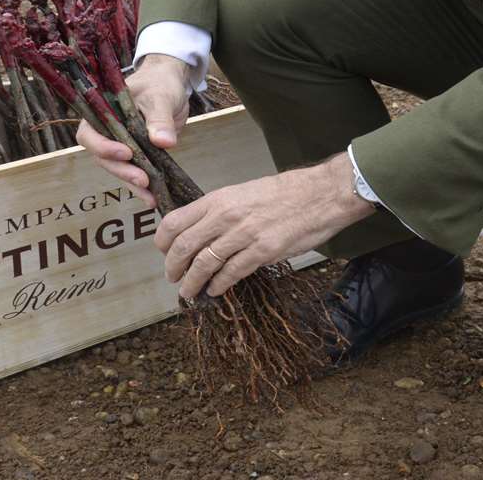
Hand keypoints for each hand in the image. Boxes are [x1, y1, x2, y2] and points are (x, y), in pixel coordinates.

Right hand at [73, 53, 190, 204]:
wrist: (171, 85)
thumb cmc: (160, 84)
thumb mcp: (161, 97)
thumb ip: (160, 119)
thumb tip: (164, 142)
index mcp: (103, 112)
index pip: (89, 133)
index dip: (102, 147)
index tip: (126, 153)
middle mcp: (107, 131)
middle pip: (103, 157)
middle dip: (121, 170)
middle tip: (142, 179)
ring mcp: (120, 144)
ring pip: (118, 168)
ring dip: (132, 183)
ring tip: (150, 196)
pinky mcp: (136, 155)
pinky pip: (134, 172)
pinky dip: (143, 186)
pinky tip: (153, 197)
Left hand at [155, 153, 375, 299]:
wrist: (320, 194)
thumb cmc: (283, 193)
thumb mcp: (242, 193)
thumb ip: (219, 211)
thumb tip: (198, 232)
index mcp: (218, 199)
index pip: (175, 222)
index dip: (163, 243)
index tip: (163, 253)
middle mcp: (226, 216)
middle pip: (184, 247)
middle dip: (173, 267)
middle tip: (172, 278)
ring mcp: (244, 234)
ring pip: (204, 264)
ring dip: (192, 282)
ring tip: (189, 291)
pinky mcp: (263, 252)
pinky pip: (231, 273)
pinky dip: (219, 285)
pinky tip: (215, 290)